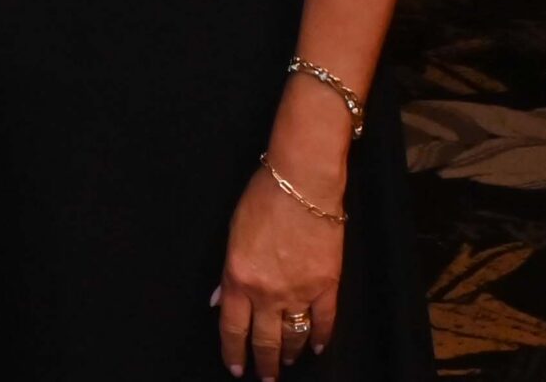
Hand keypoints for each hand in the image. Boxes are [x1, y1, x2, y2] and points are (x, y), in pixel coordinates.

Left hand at [218, 156, 347, 379]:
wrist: (302, 183)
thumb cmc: (262, 199)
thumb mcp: (232, 235)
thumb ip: (227, 272)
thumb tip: (218, 300)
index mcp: (238, 279)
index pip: (232, 328)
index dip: (233, 352)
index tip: (236, 369)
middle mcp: (266, 293)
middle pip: (264, 340)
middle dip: (264, 364)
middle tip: (265, 378)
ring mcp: (298, 292)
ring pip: (293, 336)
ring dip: (290, 354)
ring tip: (288, 363)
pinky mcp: (326, 285)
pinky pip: (324, 321)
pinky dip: (321, 338)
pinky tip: (317, 348)